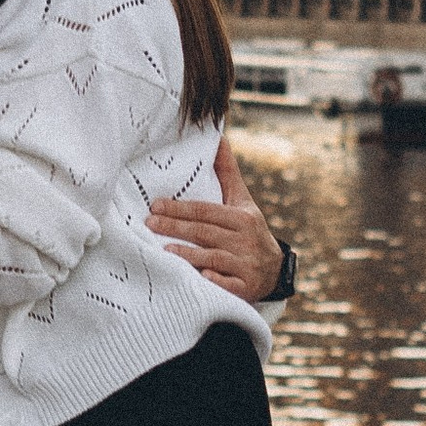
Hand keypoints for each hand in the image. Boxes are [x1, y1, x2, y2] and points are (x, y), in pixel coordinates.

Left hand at [146, 136, 285, 300]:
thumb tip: (219, 137)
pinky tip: (200, 279)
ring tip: (164, 250)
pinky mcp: (246, 288)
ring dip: (190, 255)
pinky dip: (215, 281)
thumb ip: (227, 173)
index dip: (181, 208)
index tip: (156, 205)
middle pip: (206, 233)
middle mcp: (245, 240)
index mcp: (242, 218)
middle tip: (150, 223)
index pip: (207, 211)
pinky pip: (228, 285)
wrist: (275, 270)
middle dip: (177, 228)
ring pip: (214, 258)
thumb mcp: (242, 202)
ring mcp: (246, 265)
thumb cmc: (248, 230)